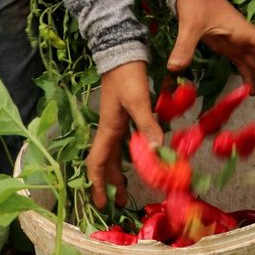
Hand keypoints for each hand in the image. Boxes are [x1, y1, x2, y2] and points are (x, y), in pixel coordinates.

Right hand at [85, 60, 162, 208]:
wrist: (122, 49)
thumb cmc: (127, 75)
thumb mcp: (138, 101)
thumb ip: (147, 126)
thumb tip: (157, 153)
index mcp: (109, 129)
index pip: (97, 163)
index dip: (97, 184)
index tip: (102, 204)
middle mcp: (110, 127)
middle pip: (106, 161)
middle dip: (110, 182)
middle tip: (119, 201)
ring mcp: (117, 119)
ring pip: (116, 150)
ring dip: (120, 168)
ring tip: (128, 184)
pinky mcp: (127, 110)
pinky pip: (126, 138)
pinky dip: (131, 150)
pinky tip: (142, 153)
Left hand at [168, 0, 254, 108]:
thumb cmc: (196, 2)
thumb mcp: (190, 23)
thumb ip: (185, 45)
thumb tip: (174, 68)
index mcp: (245, 31)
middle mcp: (248, 39)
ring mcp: (241, 43)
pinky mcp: (232, 48)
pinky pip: (247, 65)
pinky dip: (251, 79)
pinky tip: (250, 94)